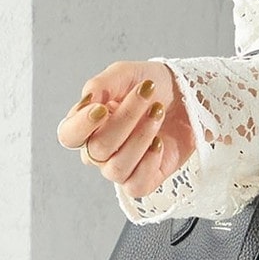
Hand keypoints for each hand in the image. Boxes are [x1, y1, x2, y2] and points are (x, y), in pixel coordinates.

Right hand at [56, 60, 195, 198]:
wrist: (189, 93)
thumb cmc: (153, 85)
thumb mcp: (126, 74)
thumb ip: (101, 84)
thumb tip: (87, 101)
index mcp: (88, 125)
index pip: (69, 136)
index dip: (82, 125)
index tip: (102, 108)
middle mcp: (100, 150)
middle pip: (98, 148)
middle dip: (126, 118)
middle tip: (148, 93)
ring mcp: (122, 166)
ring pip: (117, 168)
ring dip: (141, 138)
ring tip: (159, 112)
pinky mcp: (146, 178)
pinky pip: (136, 186)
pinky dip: (148, 163)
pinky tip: (160, 142)